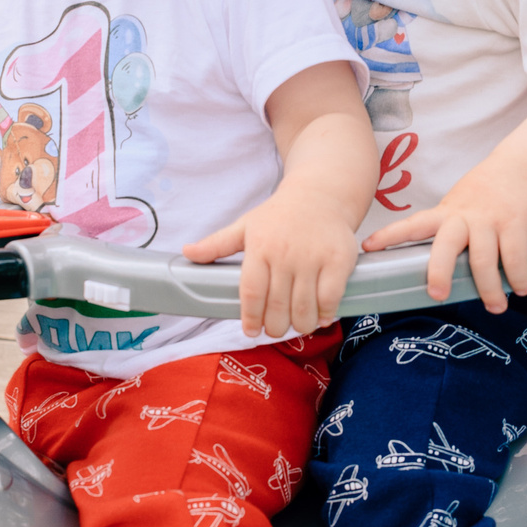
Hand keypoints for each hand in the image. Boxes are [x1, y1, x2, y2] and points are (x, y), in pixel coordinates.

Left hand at [186, 186, 361, 337]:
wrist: (321, 194)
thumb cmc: (280, 214)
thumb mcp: (246, 226)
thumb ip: (217, 244)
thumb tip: (187, 253)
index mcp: (260, 247)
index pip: (252, 293)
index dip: (251, 318)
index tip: (251, 331)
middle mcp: (285, 253)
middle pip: (277, 305)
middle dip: (275, 326)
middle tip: (274, 330)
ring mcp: (313, 257)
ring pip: (304, 306)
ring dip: (299, 324)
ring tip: (296, 326)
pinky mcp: (339, 259)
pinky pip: (330, 297)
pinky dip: (324, 313)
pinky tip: (320, 317)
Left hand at [364, 166, 526, 311]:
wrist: (524, 167)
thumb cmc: (486, 194)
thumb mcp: (459, 206)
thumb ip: (447, 232)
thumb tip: (435, 271)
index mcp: (445, 214)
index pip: (413, 224)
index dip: (389, 235)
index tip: (367, 246)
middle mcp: (465, 217)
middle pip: (446, 245)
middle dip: (439, 271)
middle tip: (437, 295)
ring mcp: (490, 220)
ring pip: (483, 258)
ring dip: (490, 287)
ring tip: (496, 307)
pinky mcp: (516, 223)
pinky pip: (515, 255)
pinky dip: (518, 276)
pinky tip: (520, 289)